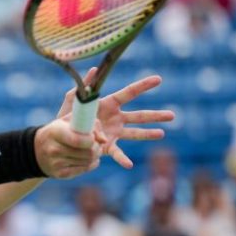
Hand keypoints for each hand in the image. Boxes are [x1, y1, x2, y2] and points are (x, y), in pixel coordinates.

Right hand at [34, 118, 102, 178]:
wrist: (36, 150)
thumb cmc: (58, 131)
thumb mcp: (69, 121)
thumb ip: (90, 124)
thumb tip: (103, 140)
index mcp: (55, 132)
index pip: (78, 140)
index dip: (91, 139)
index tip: (92, 136)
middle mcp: (54, 149)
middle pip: (88, 152)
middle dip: (97, 148)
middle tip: (97, 144)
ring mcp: (57, 164)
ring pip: (88, 161)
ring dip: (95, 155)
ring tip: (92, 149)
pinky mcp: (61, 174)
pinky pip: (84, 169)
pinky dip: (91, 163)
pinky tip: (88, 158)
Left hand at [56, 68, 174, 168]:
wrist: (63, 135)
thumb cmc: (69, 115)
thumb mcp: (74, 99)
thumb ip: (84, 87)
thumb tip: (94, 70)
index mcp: (109, 104)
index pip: (129, 93)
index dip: (143, 86)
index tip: (158, 79)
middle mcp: (115, 118)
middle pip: (139, 116)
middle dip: (155, 116)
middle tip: (172, 115)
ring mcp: (114, 132)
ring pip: (135, 133)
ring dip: (148, 134)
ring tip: (162, 134)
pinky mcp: (107, 146)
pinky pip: (117, 153)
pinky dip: (122, 159)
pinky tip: (129, 165)